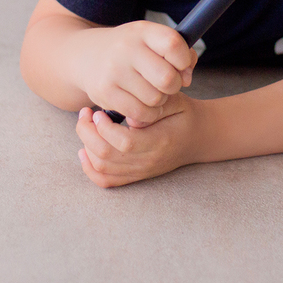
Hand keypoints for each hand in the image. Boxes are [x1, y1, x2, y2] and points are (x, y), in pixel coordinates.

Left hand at [75, 93, 200, 186]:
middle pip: (107, 157)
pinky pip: (106, 181)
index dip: (105, 128)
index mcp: (160, 142)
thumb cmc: (184, 114)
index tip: (98, 111)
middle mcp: (148, 162)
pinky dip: (89, 168)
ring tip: (86, 125)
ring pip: (102, 169)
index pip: (125, 143)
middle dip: (87, 134)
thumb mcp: (175, 101)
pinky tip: (84, 151)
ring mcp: (141, 172)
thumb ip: (154, 105)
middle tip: (85, 113)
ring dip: (86, 146)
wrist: (198, 137)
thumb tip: (129, 118)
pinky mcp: (135, 176)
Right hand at [77, 20, 196, 123]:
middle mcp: (126, 48)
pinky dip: (147, 113)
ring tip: (151, 91)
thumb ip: (178, 52)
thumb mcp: (150, 40)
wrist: (85, 57)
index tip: (181, 66)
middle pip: (167, 78)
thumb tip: (187, 77)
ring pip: (155, 99)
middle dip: (173, 85)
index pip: (173, 44)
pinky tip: (142, 103)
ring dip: (160, 100)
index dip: (184, 60)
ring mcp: (113, 71)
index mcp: (141, 31)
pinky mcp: (105, 93)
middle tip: (166, 84)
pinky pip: (140, 113)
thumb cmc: (128, 50)